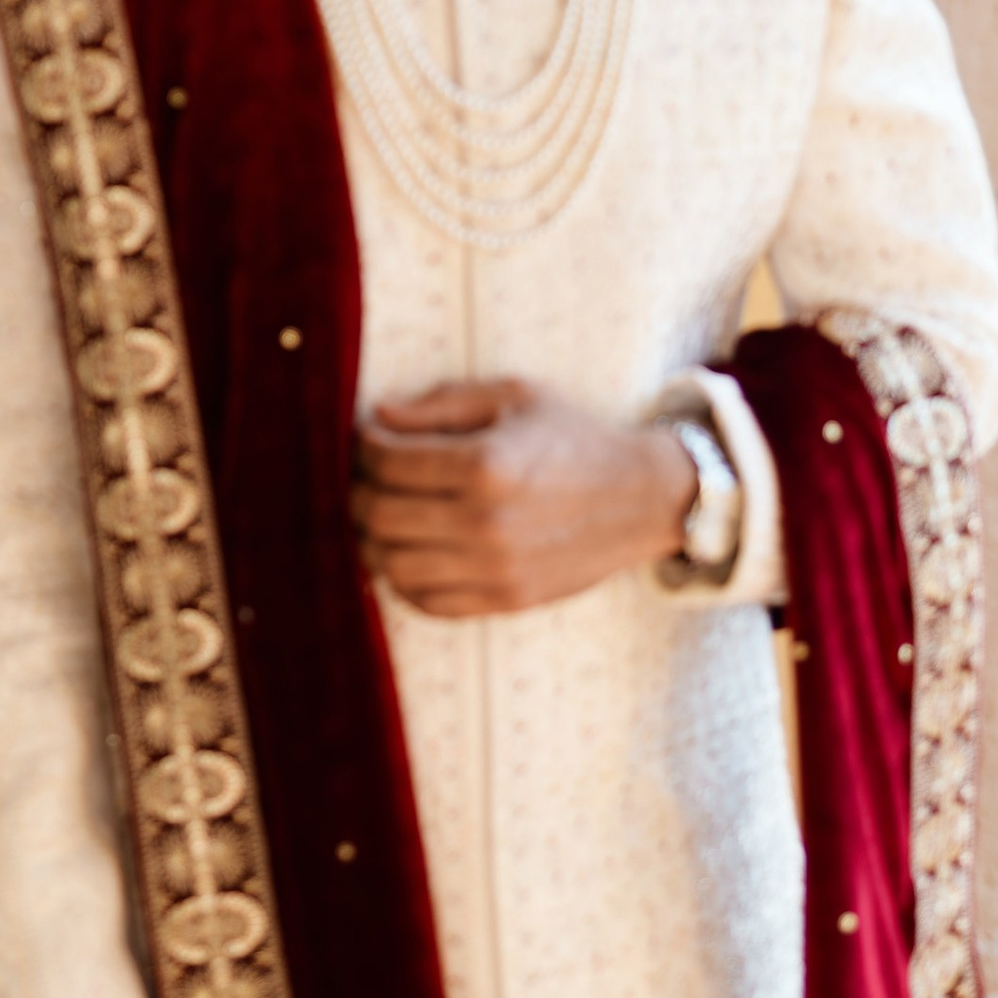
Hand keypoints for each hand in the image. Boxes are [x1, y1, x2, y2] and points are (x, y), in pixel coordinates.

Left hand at [353, 378, 692, 615]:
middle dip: (356, 491)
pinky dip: (403, 578)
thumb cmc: (574, 437)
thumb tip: (378, 416)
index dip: (363, 446)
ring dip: (373, 538)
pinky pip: (425, 602)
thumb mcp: (514, 395)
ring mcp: (494, 570)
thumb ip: (441, 403)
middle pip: (376, 515)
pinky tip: (412, 550)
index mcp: (485, 465)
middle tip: (364, 477)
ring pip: (391, 565)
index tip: (368, 439)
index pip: (385, 461)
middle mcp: (485, 523)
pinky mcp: (504, 600)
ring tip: (384, 514)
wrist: (641, 498)